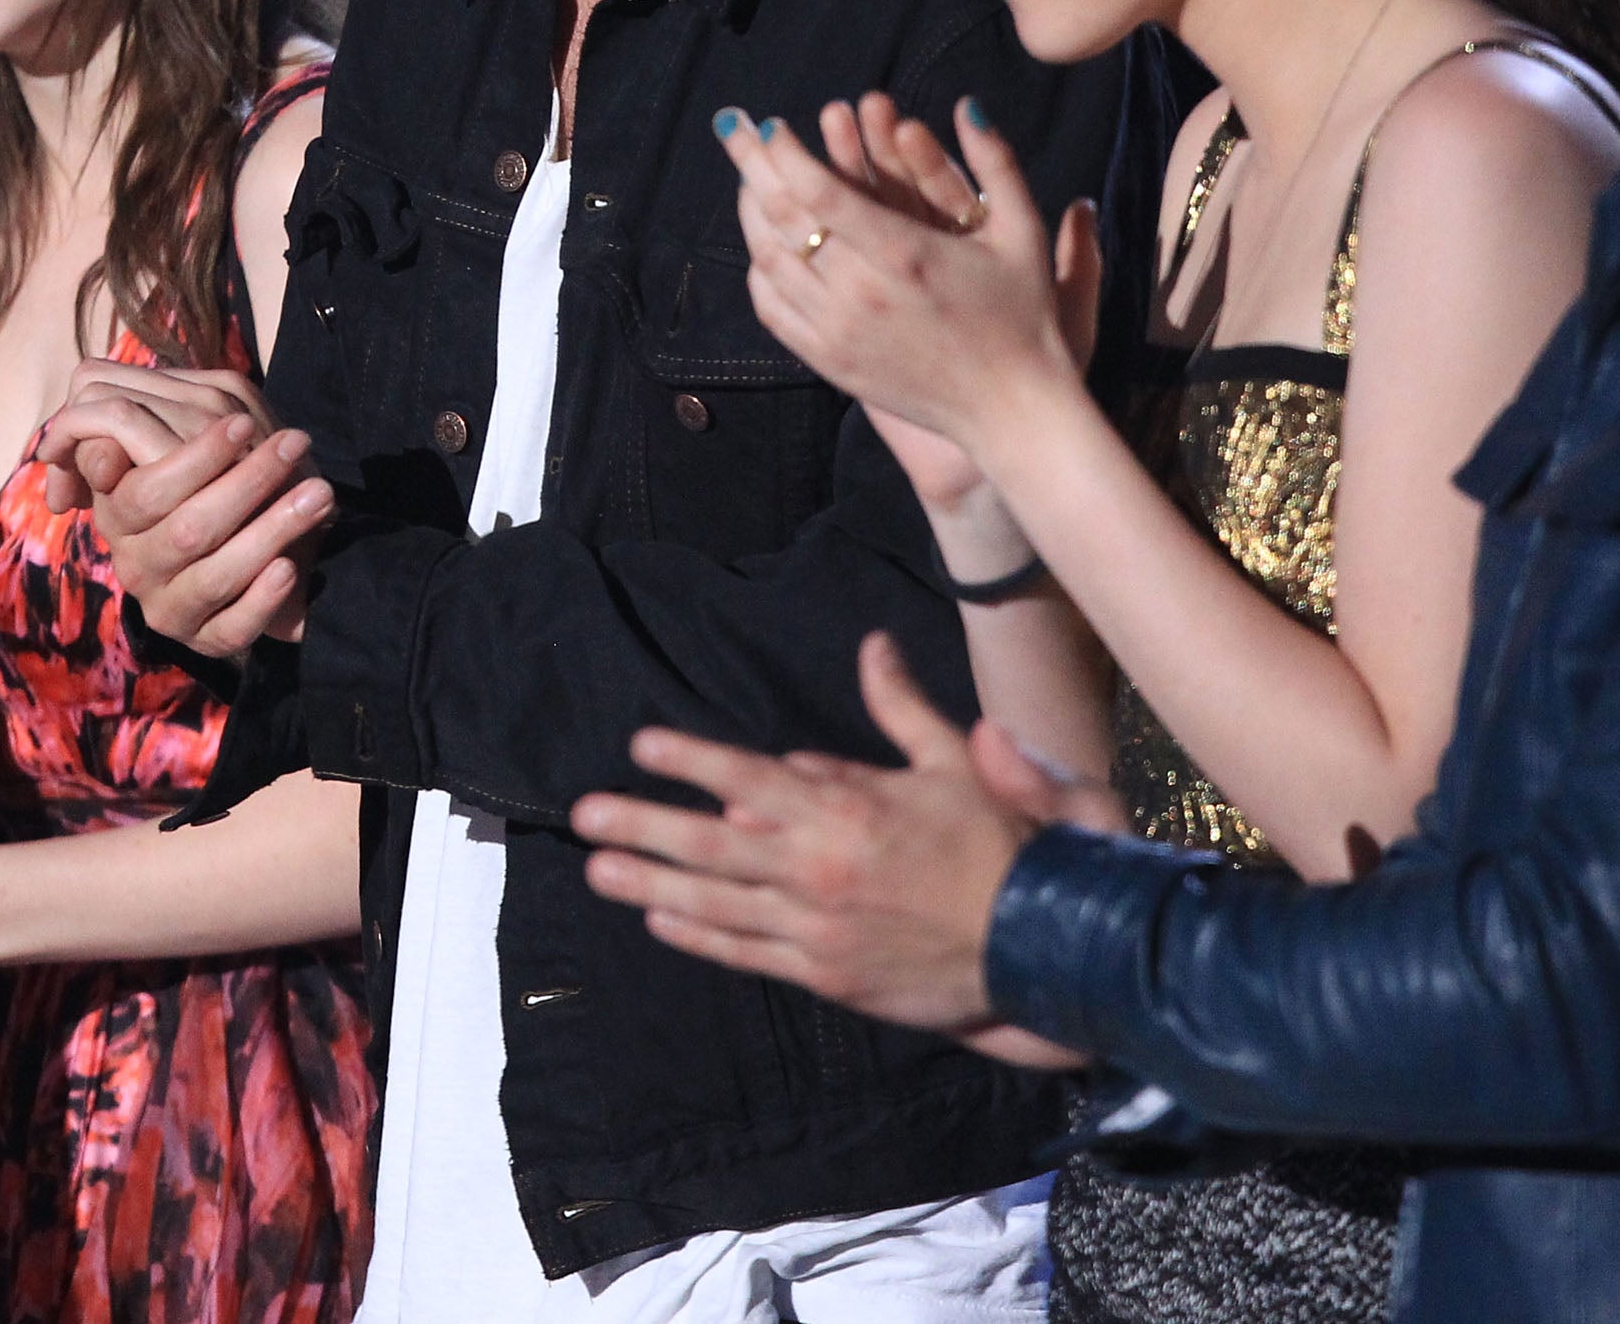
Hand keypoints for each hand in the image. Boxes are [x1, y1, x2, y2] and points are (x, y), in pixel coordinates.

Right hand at [36, 361, 328, 654]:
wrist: (264, 551)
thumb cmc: (225, 485)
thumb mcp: (193, 448)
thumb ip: (157, 424)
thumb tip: (109, 423)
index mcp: (122, 515)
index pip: (144, 491)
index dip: (195, 458)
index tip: (245, 423)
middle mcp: (137, 564)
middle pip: (187, 530)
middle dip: (247, 482)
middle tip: (297, 443)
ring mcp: (170, 607)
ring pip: (214, 576)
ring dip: (272, 530)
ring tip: (321, 494)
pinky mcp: (206, 641)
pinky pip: (231, 628)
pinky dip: (262, 598)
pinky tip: (289, 568)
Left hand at [573, 631, 1089, 1048]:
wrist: (1036, 942)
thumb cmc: (997, 844)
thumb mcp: (953, 762)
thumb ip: (901, 708)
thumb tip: (874, 646)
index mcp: (847, 809)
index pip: (749, 777)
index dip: (692, 760)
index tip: (642, 744)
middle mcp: (818, 867)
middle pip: (710, 844)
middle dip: (641, 825)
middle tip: (583, 814)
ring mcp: (816, 926)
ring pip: (715, 903)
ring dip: (651, 884)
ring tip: (598, 870)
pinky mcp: (826, 974)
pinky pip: (747, 953)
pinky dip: (700, 937)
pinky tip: (661, 921)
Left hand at [716, 98, 1100, 463]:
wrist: (1010, 410)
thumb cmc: (1024, 316)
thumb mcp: (1022, 231)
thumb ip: (995, 162)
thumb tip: (967, 104)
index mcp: (903, 252)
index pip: (818, 189)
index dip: (786, 152)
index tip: (776, 125)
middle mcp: (860, 291)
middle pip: (782, 216)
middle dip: (753, 165)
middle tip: (735, 130)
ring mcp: (839, 330)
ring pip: (768, 260)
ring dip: (751, 213)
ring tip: (748, 180)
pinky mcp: (830, 362)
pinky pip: (774, 309)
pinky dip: (760, 270)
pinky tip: (765, 245)